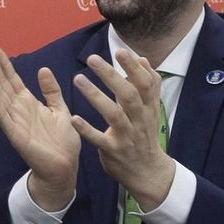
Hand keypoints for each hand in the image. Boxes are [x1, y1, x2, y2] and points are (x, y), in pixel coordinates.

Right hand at [0, 45, 80, 209]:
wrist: (65, 167)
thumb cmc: (62, 142)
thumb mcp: (60, 110)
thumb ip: (51, 91)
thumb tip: (43, 70)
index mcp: (28, 103)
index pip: (12, 79)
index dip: (3, 63)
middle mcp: (18, 110)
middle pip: (2, 83)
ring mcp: (15, 121)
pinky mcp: (16, 135)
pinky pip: (4, 116)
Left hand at [68, 50, 176, 212]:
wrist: (148, 172)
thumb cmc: (144, 135)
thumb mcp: (150, 111)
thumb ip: (146, 86)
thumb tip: (143, 59)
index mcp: (148, 108)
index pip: (146, 84)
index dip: (134, 68)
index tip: (120, 51)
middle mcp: (139, 120)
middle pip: (128, 95)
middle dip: (111, 76)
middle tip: (93, 59)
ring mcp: (127, 136)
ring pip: (113, 114)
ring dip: (95, 96)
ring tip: (78, 79)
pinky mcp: (113, 151)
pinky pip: (99, 140)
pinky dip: (87, 129)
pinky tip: (73, 118)